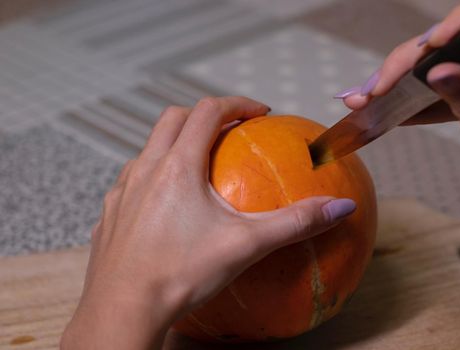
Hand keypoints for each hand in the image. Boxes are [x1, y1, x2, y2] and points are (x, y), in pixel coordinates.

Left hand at [60, 97, 354, 348]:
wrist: (122, 312)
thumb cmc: (181, 275)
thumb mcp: (246, 245)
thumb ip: (295, 222)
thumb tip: (341, 207)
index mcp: (177, 166)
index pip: (208, 111)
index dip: (237, 103)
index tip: (258, 113)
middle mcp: (144, 170)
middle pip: (173, 119)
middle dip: (204, 115)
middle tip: (230, 129)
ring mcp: (121, 191)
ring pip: (149, 148)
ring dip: (176, 144)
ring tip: (199, 165)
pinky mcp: (110, 214)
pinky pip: (133, 180)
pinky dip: (154, 175)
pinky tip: (167, 205)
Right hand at [335, 3, 459, 231]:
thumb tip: (439, 69)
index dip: (454, 28)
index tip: (424, 50)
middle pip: (454, 46)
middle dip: (407, 64)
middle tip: (370, 92)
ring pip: (443, 66)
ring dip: (401, 82)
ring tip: (365, 101)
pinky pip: (449, 88)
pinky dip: (417, 100)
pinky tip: (388, 109)